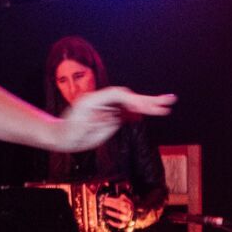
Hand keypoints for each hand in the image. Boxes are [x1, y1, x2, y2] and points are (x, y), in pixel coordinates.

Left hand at [50, 87, 175, 154]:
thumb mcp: (79, 131)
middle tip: (165, 101)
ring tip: (167, 105)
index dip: (131, 99)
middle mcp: (103, 101)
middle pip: (127, 97)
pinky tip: (157, 110)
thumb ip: (95, 124)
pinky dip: (143, 111)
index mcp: (94, 100)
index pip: (116, 95)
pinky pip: (130, 112)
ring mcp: (109, 107)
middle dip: (146, 100)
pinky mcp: (113, 115)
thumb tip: (114, 118)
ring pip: (131, 104)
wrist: (64, 136)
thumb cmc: (69, 133)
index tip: (142, 107)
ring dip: (149, 104)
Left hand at [99, 194, 134, 226]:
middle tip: (104, 203)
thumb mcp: (127, 202)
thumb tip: (121, 195)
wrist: (133, 218)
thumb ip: (124, 198)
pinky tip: (108, 220)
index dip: (112, 200)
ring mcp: (126, 219)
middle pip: (120, 208)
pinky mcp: (124, 225)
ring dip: (113, 213)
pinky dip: (114, 223)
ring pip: (120, 216)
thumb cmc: (126, 208)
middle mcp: (128, 212)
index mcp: (129, 205)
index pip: (121, 202)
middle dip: (111, 205)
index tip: (105, 199)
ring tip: (106, 211)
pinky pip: (119, 225)